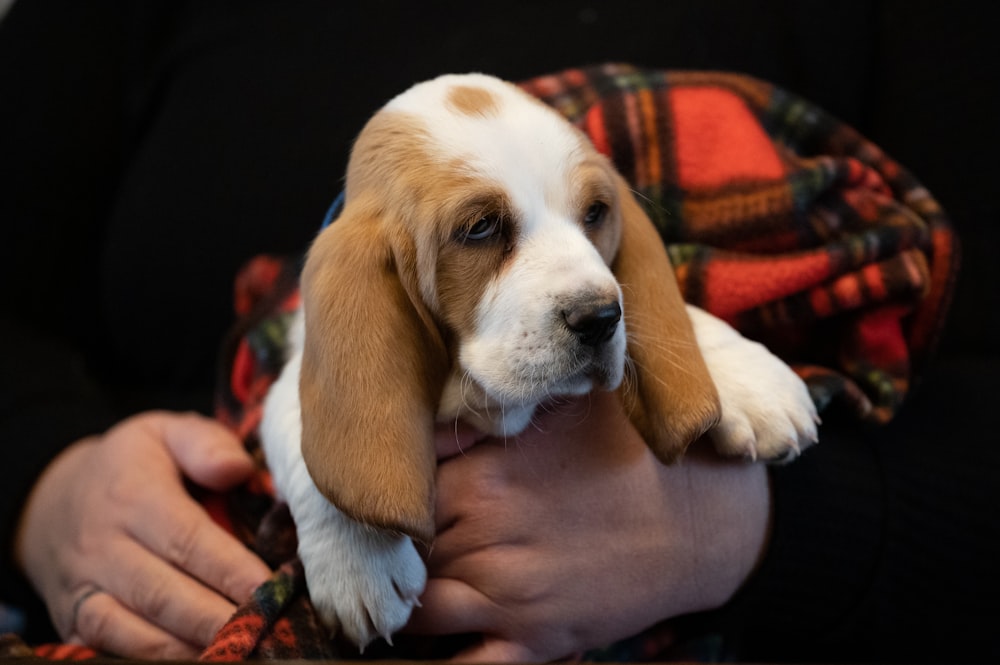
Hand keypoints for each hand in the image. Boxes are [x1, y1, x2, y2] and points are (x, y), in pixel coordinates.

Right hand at [15, 411, 271, 658]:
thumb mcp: (165, 433)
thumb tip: (237, 469)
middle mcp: (102, 547)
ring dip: (184, 647)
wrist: (52, 502)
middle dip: (214, 616)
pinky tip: (192, 659)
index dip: (228, 568)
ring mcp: (83, 588)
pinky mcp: (72, 620)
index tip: (267, 588)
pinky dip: (145, 659)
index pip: (186, 539)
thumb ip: (205, 444)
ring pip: (131, 630)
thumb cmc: (132, 467)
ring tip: (234, 649)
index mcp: (132, 496)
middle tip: (261, 628)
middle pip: (162, 593)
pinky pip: (102, 648)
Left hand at [412, 392, 771, 661]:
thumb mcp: (560, 410)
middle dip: (388, 550)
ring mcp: (508, 597)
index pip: (398, 493)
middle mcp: (484, 540)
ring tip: (395, 592)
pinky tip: (424, 648)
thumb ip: (488, 413)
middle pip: (399, 553)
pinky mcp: (535, 640)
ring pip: (417, 613)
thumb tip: (427, 407)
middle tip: (378, 546)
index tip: (377, 496)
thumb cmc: (628, 452)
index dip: (384, 496)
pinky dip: (439, 663)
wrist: (698, 518)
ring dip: (400, 603)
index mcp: (482, 479)